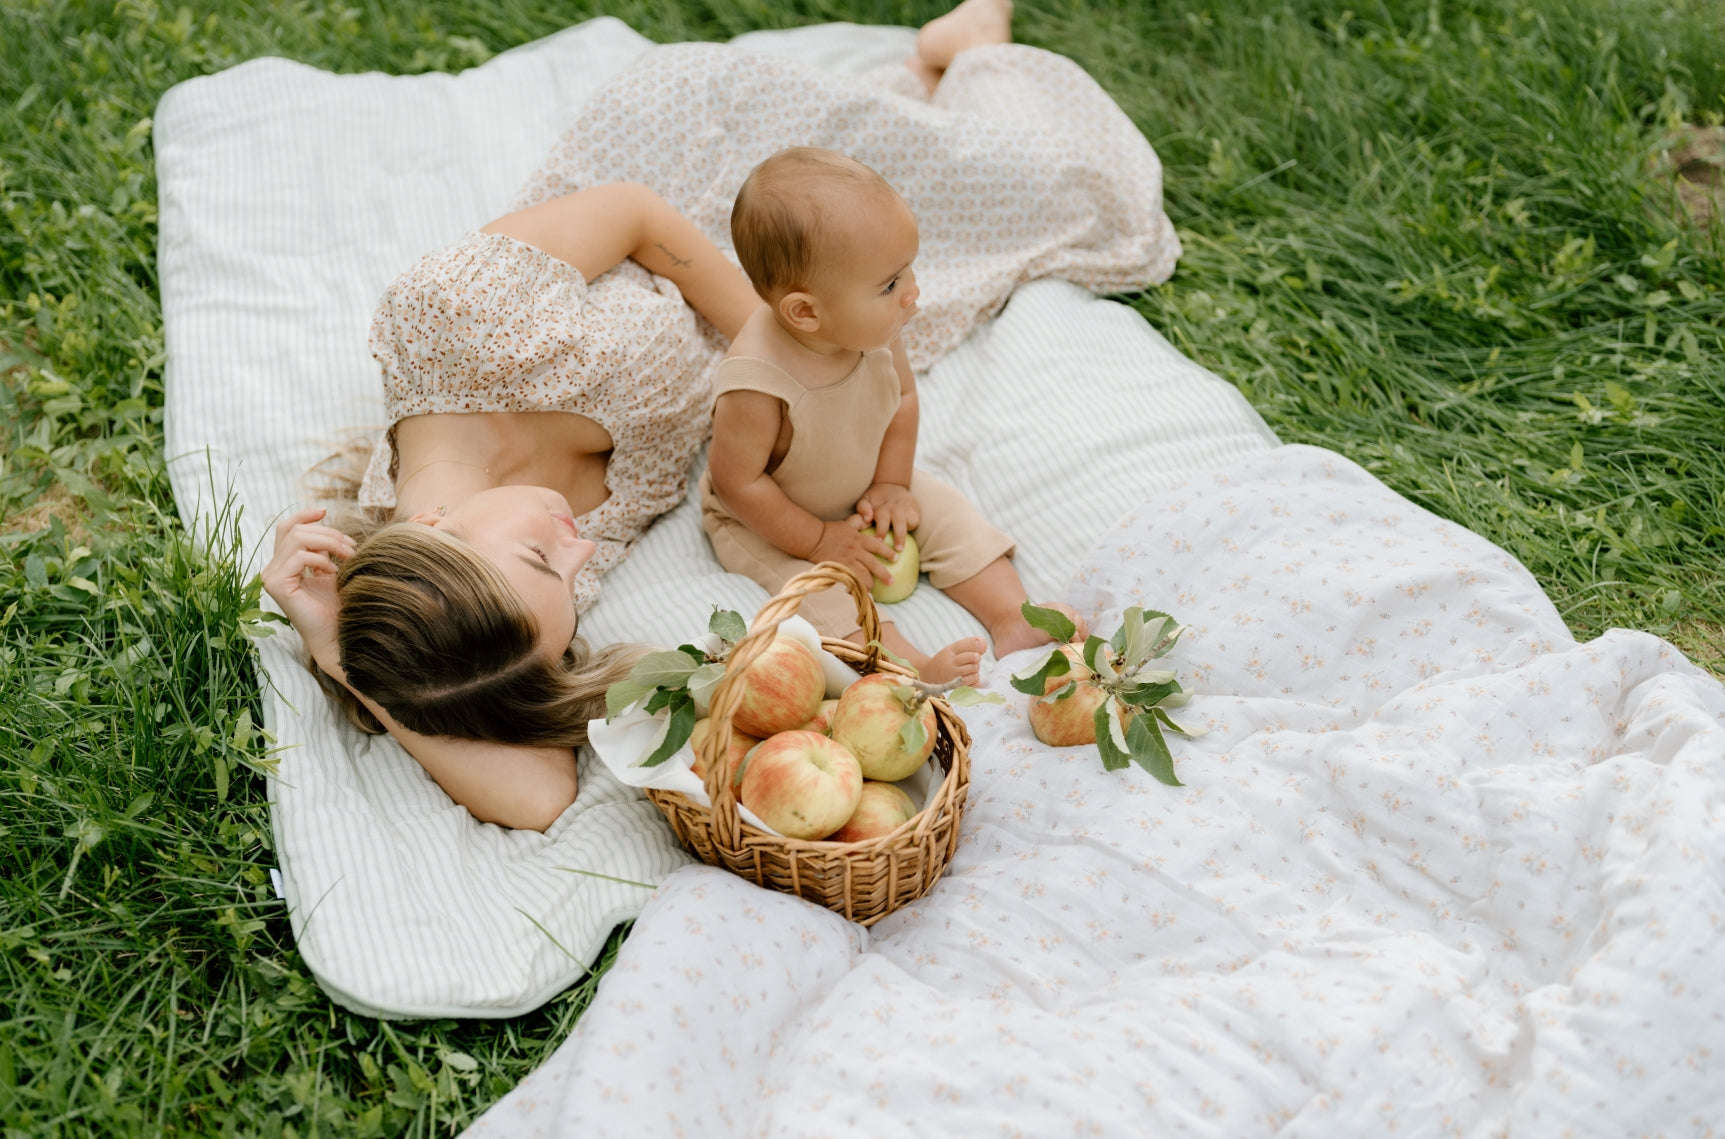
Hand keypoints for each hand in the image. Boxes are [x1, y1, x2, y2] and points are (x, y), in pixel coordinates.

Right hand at [261, 507, 355, 651]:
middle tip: (351, 547)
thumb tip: (325, 523)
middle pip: (294, 530)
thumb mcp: (330, 569)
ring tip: (347, 556)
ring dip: (328, 542)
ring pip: (296, 539)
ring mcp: (271, 577)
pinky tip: (334, 572)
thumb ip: (322, 549)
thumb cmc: (336, 605)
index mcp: (283, 563)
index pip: (286, 528)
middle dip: (327, 533)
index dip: (303, 516)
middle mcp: (273, 569)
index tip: (325, 511)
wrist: (337, 634)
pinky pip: (299, 557)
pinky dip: (321, 560)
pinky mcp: (277, 585)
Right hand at [806, 519, 895, 585]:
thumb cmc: (830, 530)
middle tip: (891, 582)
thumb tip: (868, 518)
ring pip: (863, 575)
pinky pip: (850, 579)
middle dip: (884, 574)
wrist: (814, 538)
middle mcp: (856, 551)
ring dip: (868, 583)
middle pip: (873, 564)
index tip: (896, 558)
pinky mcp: (839, 568)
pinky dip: (853, 586)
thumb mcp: (847, 523)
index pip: (877, 547)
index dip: (888, 553)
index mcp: (859, 539)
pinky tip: (855, 591)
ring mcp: (847, 561)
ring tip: (872, 590)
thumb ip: (859, 522)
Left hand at [854, 484, 919, 552]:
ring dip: (905, 535)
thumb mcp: (865, 500)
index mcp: (883, 506)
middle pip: (899, 522)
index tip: (879, 541)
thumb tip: (867, 519)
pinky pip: (915, 520)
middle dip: (898, 536)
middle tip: (896, 549)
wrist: (891, 484)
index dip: (881, 530)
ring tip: (901, 548)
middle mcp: (896, 506)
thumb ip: (863, 508)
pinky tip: (908, 535)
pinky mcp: (915, 509)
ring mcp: (907, 507)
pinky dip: (912, 527)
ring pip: (910, 521)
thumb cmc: (875, 499)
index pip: (882, 518)